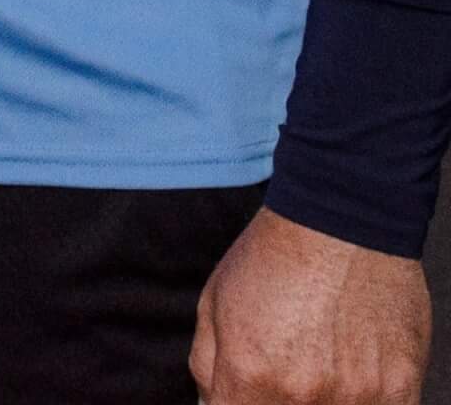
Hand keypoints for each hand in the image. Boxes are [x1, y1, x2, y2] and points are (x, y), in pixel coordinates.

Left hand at [192, 206, 428, 402]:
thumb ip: (209, 366)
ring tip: (321, 361)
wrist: (341, 221)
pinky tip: (353, 371)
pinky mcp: (399, 393)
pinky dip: (362, 400)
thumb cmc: (274, 256)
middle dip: (275, 402)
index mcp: (250, 375)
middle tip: (286, 369)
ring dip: (324, 401)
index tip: (247, 392)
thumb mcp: (215, 302)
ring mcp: (356, 400)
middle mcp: (302, 397)